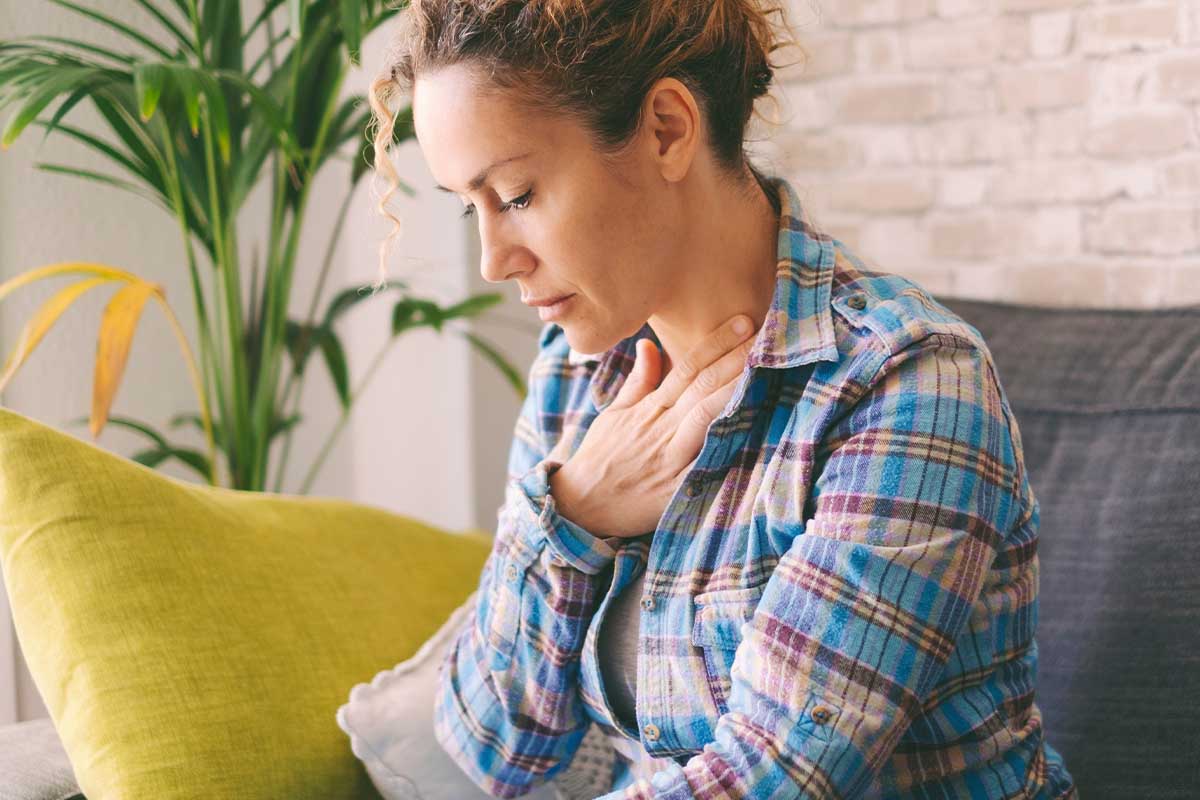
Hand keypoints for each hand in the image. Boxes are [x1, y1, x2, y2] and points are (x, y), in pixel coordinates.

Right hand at [549, 314, 756, 537]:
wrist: (580, 504)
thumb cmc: (601, 457)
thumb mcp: (614, 414)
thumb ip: (638, 380)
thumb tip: (649, 344)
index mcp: (648, 409)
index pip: (685, 368)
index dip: (714, 344)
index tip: (741, 322)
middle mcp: (660, 428)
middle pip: (701, 387)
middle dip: (733, 359)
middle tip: (764, 334)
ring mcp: (668, 457)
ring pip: (703, 417)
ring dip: (732, 390)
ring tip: (760, 367)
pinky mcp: (673, 488)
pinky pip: (703, 463)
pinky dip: (722, 445)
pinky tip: (748, 428)